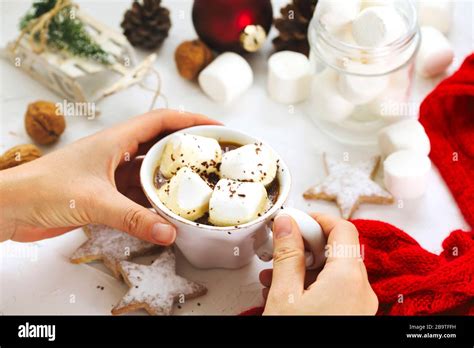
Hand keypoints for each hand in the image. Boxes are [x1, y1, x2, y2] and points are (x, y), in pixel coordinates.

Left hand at [0, 109, 220, 243]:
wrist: (11, 207)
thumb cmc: (43, 189)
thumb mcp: (94, 201)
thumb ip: (133, 218)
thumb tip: (169, 231)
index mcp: (116, 140)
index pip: (162, 121)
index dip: (191, 120)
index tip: (217, 128)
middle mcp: (117, 153)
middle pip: (161, 145)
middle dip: (188, 151)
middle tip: (214, 161)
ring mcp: (112, 174)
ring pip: (151, 172)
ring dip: (171, 179)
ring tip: (197, 187)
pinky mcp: (106, 194)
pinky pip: (138, 195)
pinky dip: (154, 202)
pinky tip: (168, 212)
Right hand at [260, 214, 377, 314]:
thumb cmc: (299, 341)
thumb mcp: (284, 296)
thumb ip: (287, 256)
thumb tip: (286, 224)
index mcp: (348, 278)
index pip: (342, 228)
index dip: (316, 219)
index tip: (294, 221)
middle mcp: (362, 291)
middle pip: (337, 250)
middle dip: (305, 246)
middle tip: (281, 248)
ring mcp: (360, 307)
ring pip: (334, 273)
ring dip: (305, 269)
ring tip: (275, 277)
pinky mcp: (354, 317)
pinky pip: (336, 291)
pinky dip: (313, 286)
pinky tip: (287, 294)